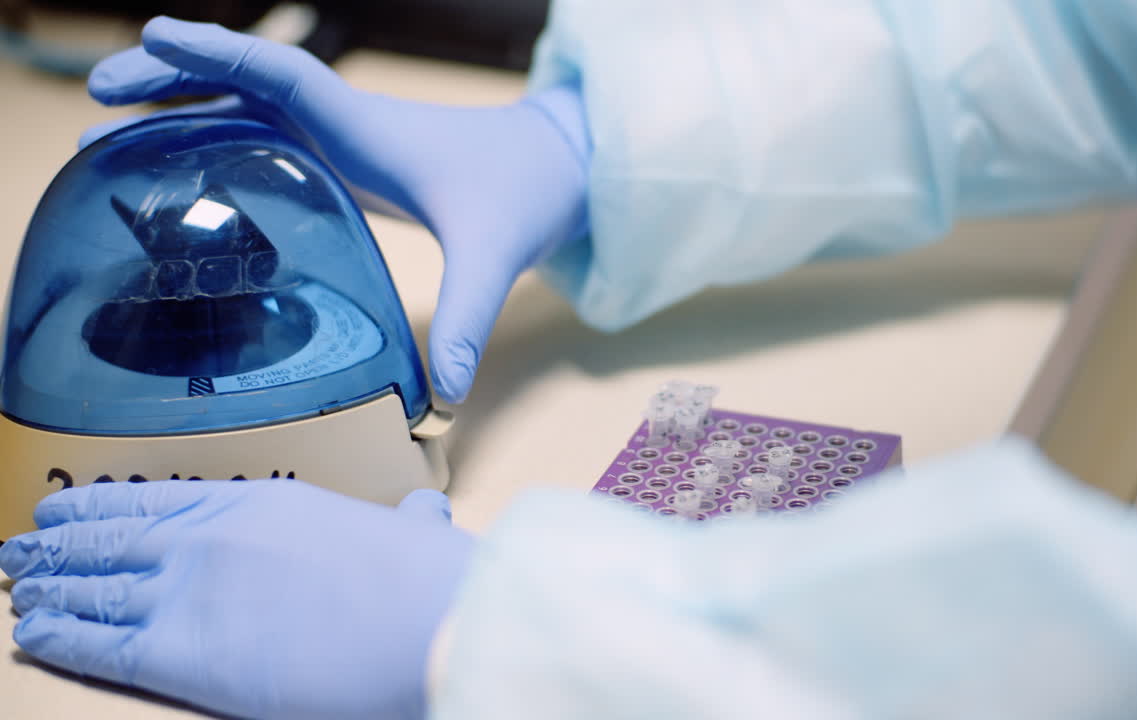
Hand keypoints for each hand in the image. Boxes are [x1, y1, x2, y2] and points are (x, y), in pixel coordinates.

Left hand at [1, 481, 472, 718]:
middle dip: (62, 544)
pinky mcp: (181, 653)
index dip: (105, 507)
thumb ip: (404, 524)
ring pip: (97, 587)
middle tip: (22, 545)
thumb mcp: (413, 534)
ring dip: (51, 585)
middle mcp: (211, 538)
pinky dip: (61, 637)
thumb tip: (425, 517)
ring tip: (19, 583)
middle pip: (115, 539)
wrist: (424, 620)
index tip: (71, 508)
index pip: (161, 501)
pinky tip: (33, 632)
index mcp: (261, 502)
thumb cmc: (425, 580)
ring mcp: (189, 591)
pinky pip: (101, 645)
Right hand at [82, 16, 590, 402]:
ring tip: (107, 128)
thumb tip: (448, 392)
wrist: (553, 171)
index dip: (219, 57)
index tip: (156, 36)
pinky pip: (266, 136)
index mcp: (368, 129)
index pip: (284, 77)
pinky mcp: (346, 159)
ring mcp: (343, 138)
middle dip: (172, 78)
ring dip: (181, 106)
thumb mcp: (493, 255)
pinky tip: (181, 166)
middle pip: (243, 83)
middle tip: (100, 93)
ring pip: (246, 106)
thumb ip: (470, 317)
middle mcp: (346, 123)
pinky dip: (215, 138)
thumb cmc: (522, 195)